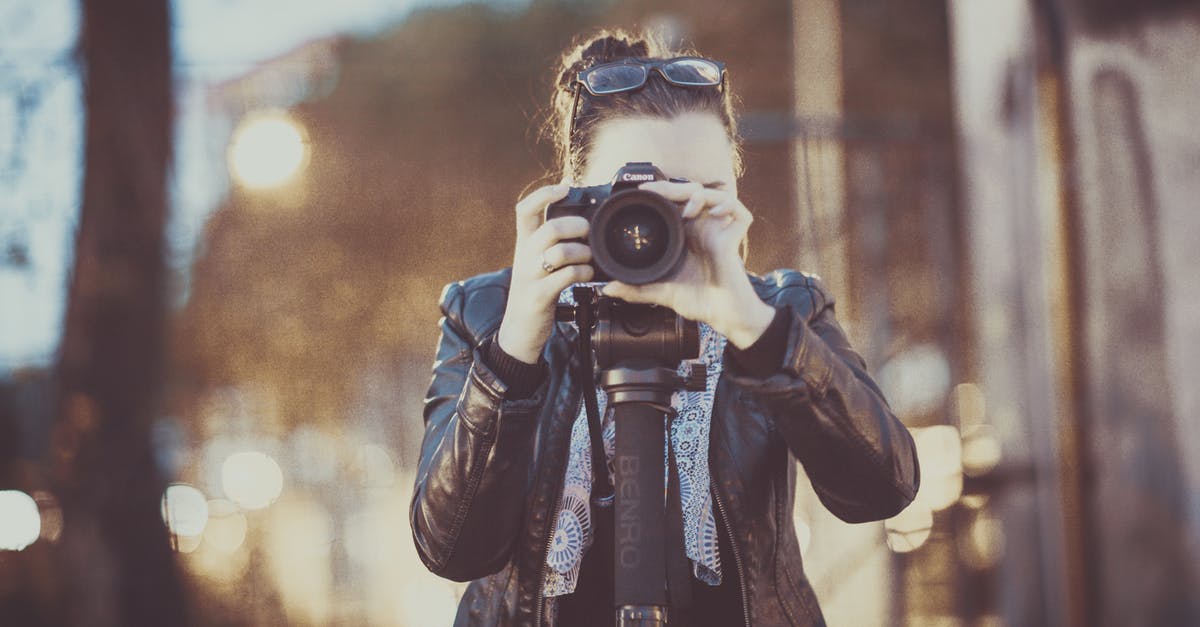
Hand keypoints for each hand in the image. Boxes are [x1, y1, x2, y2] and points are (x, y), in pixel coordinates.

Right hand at [496, 183, 595, 363]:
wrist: (518, 331)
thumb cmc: (535, 291)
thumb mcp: (536, 262)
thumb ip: (551, 240)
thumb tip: (578, 212)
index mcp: (524, 244)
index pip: (525, 209)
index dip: (544, 194)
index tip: (565, 189)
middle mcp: (524, 256)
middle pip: (550, 228)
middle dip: (576, 226)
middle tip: (589, 233)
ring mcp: (530, 277)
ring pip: (559, 252)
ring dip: (582, 253)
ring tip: (589, 259)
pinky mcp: (538, 296)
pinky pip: (565, 277)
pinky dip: (582, 274)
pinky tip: (587, 276)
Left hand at [600, 180, 774, 348]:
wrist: (722, 316)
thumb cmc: (699, 301)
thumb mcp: (661, 292)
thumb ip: (636, 289)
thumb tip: (608, 289)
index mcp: (686, 235)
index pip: (674, 203)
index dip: (662, 192)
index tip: (642, 191)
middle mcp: (702, 229)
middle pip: (692, 193)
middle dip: (674, 187)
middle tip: (656, 191)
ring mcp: (719, 232)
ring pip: (715, 196)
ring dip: (700, 195)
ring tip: (687, 209)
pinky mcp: (735, 239)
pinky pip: (740, 213)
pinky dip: (728, 206)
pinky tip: (714, 213)